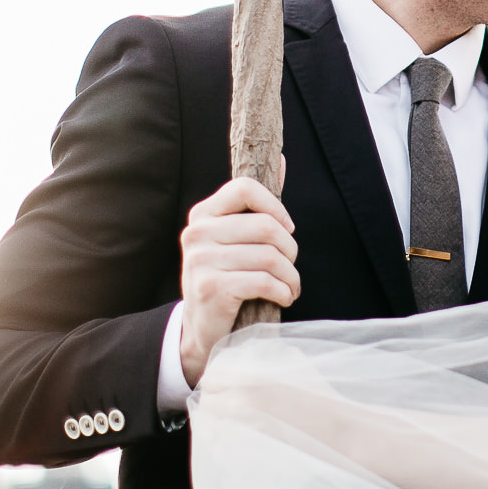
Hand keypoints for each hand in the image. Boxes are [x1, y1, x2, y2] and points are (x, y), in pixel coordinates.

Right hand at [179, 170, 298, 387]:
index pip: (244, 187)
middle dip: (290, 250)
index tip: (287, 227)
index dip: (275, 206)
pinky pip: (264, 281)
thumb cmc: (228, 277)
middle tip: (291, 266)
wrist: (201, 329)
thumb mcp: (236, 238)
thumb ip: (258, 203)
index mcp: (203, 215)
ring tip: (290, 286)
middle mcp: (197, 234)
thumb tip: (282, 159)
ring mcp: (200, 261)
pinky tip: (284, 297)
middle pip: (266, 227)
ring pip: (270, 257)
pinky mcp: (210, 289)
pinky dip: (284, 291)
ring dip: (291, 276)